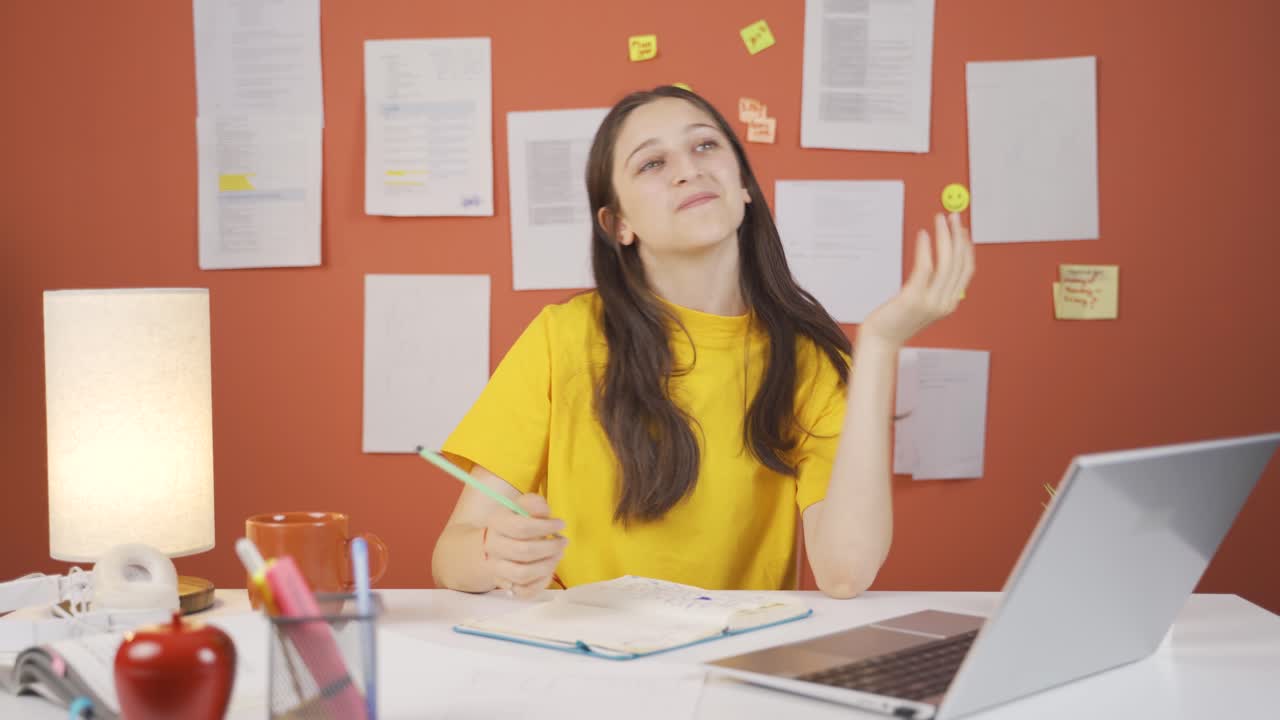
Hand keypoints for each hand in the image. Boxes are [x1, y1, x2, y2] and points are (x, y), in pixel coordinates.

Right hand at [482, 494, 567, 598]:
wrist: (495, 544)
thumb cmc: (514, 522)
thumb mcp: (521, 507)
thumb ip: (533, 504)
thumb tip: (544, 510)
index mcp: (497, 523)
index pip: (521, 527)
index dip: (545, 527)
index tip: (561, 525)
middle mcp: (493, 547)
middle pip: (524, 551)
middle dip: (550, 547)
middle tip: (563, 542)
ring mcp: (497, 569)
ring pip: (522, 574)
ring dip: (547, 565)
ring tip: (558, 555)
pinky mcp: (507, 585)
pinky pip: (525, 591)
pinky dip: (542, 582)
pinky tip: (550, 570)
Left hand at [859, 212, 974, 348]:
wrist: (880, 341)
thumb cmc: (895, 321)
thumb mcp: (923, 304)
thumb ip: (934, 288)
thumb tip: (939, 260)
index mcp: (950, 303)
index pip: (966, 269)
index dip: (966, 247)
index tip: (962, 229)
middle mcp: (944, 302)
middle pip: (958, 263)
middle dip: (958, 236)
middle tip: (952, 217)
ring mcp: (931, 302)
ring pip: (946, 263)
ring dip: (944, 237)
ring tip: (940, 220)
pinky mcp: (914, 299)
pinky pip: (925, 268)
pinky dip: (926, 249)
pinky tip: (923, 236)